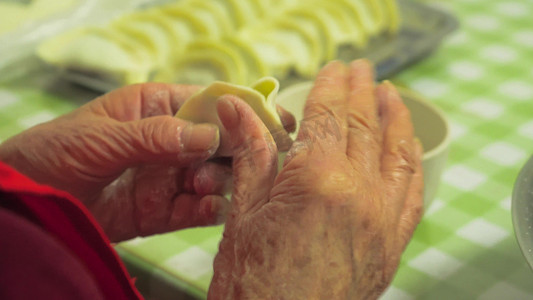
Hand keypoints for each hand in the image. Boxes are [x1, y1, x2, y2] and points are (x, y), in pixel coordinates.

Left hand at [0, 83, 294, 241]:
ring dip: (220, 181)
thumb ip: (156, 136)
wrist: (28, 198)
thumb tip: (210, 135)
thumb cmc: (55, 151)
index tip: (273, 117)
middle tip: (252, 158)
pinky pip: (195, 210)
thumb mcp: (103, 136)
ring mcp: (167, 177)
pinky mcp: (161, 210)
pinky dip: (207, 210)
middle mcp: (170, 142)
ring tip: (204, 186)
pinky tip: (207, 207)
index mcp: (157, 108)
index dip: (243, 109)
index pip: (209, 103)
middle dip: (238, 150)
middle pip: (220, 142)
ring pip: (214, 177)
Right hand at [209, 60, 423, 298]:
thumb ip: (251, 152)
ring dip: (394, 117)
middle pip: (363, 125)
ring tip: (391, 94)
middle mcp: (359, 191)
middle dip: (361, 90)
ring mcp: (382, 217)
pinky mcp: (393, 242)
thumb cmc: (253, 285)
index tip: (333, 69)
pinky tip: (409, 146)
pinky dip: (412, 160)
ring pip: (396, 151)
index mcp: (317, 178)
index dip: (330, 86)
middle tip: (360, 70)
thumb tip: (236, 108)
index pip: (328, 114)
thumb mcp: (243, 212)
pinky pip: (413, 190)